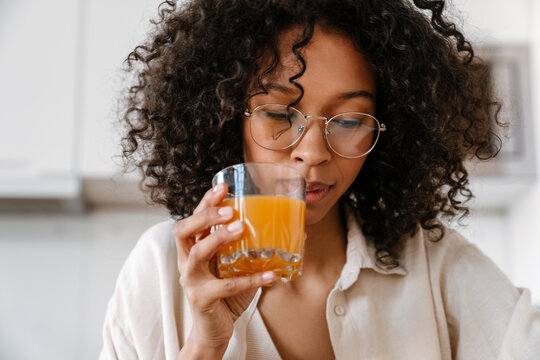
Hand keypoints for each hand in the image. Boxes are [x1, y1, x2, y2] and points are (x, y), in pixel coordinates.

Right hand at [174, 183, 275, 356]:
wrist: (213, 331)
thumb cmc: (226, 295)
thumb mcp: (236, 267)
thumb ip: (253, 249)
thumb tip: (297, 233)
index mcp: (193, 250)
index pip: (193, 219)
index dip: (205, 202)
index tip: (223, 186)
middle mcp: (187, 262)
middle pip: (184, 230)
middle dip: (205, 216)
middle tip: (228, 209)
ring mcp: (192, 280)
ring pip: (197, 253)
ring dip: (219, 238)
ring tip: (240, 227)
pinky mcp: (202, 299)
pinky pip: (226, 286)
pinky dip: (250, 279)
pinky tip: (270, 274)